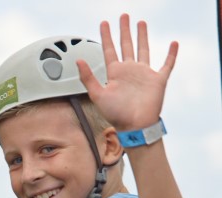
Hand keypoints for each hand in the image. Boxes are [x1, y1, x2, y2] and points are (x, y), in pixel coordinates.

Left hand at [76, 14, 177, 131]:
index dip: (106, 36)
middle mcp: (129, 71)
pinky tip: (174, 43)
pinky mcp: (158, 80)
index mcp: (115, 73)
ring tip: (141, 23)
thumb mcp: (97, 95)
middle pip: (126, 45)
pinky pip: (166, 64)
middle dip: (124, 31)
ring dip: (142, 36)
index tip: (104, 23)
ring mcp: (144, 74)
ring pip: (143, 49)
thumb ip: (87, 78)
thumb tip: (78, 60)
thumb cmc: (115, 114)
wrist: (134, 126)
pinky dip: (171, 54)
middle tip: (123, 16)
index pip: (109, 50)